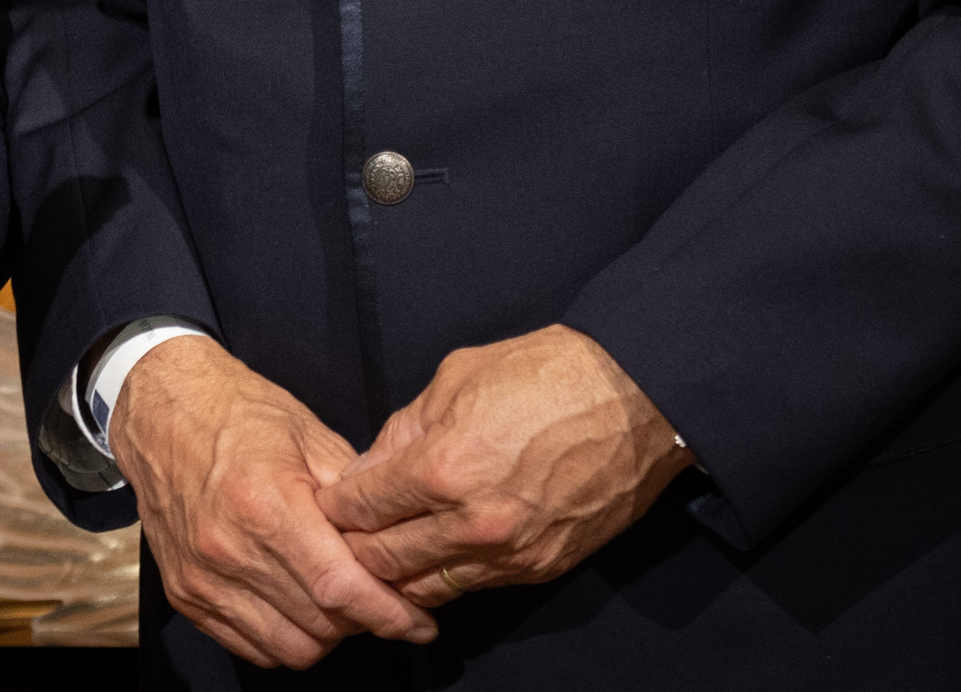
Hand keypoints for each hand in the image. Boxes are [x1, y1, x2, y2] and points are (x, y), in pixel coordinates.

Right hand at [113, 335, 437, 668]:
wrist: (159, 409)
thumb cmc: (239, 413)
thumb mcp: (310, 435)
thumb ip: (356, 497)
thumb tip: (398, 546)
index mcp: (267, 504)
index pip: (341, 588)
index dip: (389, 615)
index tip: (419, 623)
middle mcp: (229, 549)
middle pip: (321, 625)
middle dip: (363, 622)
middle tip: (376, 599)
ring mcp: (201, 576)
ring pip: (288, 648)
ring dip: (325, 636)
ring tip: (335, 603)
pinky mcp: (183, 591)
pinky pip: (249, 647)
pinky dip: (282, 638)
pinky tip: (295, 606)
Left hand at [321, 326, 690, 606]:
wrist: (633, 400)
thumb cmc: (544, 375)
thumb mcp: (452, 380)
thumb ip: (402, 432)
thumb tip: (368, 469)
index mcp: (443, 469)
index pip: (360, 509)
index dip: (334, 507)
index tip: (327, 503)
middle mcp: (473, 523)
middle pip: (384, 559)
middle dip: (354, 546)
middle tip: (341, 534)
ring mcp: (510, 552)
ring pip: (427, 587)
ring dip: (397, 573)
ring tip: (382, 552)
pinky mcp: (541, 567)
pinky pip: (474, 586)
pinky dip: (445, 575)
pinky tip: (433, 556)